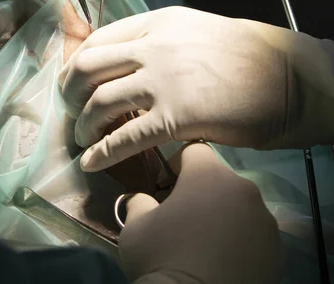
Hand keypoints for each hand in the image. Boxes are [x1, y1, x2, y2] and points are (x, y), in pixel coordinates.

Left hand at [60, 6, 333, 170]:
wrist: (285, 75)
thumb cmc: (246, 53)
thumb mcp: (194, 31)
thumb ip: (158, 41)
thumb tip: (126, 64)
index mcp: (158, 22)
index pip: (99, 39)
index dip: (76, 64)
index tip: (72, 84)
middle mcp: (154, 46)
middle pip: (89, 67)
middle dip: (70, 93)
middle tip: (70, 112)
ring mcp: (164, 81)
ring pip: (100, 102)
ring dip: (84, 125)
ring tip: (84, 140)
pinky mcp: (177, 117)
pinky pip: (125, 138)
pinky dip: (102, 153)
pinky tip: (92, 164)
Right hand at [119, 142, 281, 283]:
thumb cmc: (162, 259)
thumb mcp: (136, 227)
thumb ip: (140, 202)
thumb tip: (143, 200)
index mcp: (208, 175)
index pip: (195, 151)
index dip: (178, 164)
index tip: (167, 187)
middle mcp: (243, 189)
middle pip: (220, 179)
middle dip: (202, 193)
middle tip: (184, 220)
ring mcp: (264, 220)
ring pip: (240, 206)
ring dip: (225, 217)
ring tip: (207, 245)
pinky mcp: (277, 250)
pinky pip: (256, 234)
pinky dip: (243, 242)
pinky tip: (226, 261)